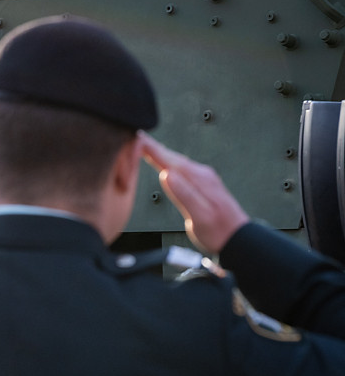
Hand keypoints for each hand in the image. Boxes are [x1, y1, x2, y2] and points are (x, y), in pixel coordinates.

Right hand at [140, 132, 249, 254]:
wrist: (239, 238)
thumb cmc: (219, 231)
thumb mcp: (200, 216)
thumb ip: (183, 194)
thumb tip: (166, 175)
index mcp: (198, 180)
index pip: (169, 160)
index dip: (151, 149)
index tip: (136, 138)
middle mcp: (202, 175)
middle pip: (171, 157)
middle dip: (152, 147)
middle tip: (135, 137)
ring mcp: (204, 178)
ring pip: (176, 161)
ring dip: (160, 153)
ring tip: (145, 147)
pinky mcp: (203, 184)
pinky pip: (182, 168)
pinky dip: (169, 162)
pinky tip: (165, 164)